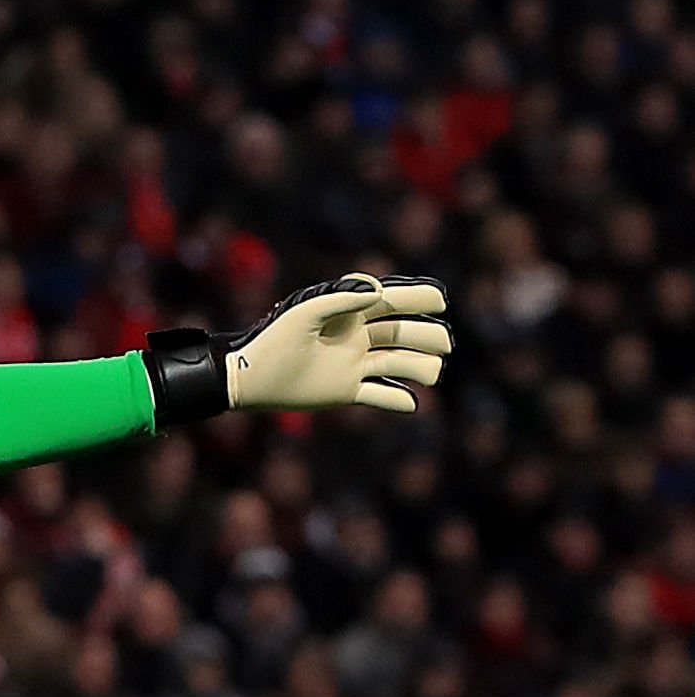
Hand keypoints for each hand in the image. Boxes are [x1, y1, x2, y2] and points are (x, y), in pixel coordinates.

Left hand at [142, 273, 451, 423]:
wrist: (251, 377)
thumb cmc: (273, 339)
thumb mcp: (305, 313)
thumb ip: (341, 300)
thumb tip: (379, 292)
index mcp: (350, 313)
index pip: (392, 301)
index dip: (419, 298)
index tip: (441, 300)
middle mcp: (357, 337)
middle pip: (402, 333)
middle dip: (426, 335)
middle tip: (445, 343)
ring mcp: (353, 364)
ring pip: (396, 363)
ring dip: (418, 367)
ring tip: (434, 373)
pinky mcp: (346, 390)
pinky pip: (377, 394)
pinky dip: (395, 399)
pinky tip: (413, 404)